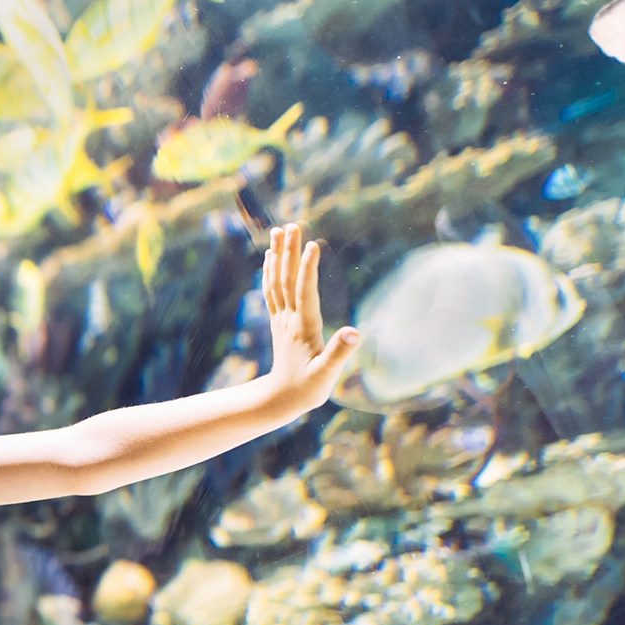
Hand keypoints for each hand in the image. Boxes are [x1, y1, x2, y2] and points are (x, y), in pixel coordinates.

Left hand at [262, 224, 358, 411]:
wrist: (280, 400)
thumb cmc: (307, 389)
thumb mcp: (327, 375)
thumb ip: (339, 353)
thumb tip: (354, 332)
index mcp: (303, 327)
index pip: (305, 291)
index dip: (307, 268)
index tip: (312, 244)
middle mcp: (289, 319)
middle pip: (286, 279)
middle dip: (289, 251)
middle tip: (291, 224)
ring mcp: (281, 319)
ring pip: (277, 281)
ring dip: (277, 255)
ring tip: (278, 232)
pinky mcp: (279, 323)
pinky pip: (272, 292)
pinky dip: (270, 272)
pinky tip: (269, 258)